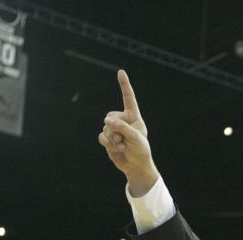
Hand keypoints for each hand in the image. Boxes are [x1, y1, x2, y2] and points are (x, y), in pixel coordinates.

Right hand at [99, 70, 158, 195]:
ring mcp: (114, 129)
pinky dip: (107, 143)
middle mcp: (123, 120)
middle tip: (125, 140)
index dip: (124, 85)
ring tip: (123, 146)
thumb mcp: (136, 138)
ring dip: (113, 139)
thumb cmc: (141, 151)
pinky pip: (101, 136)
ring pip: (105, 128)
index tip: (121, 72)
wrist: (135, 166)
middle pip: (111, 116)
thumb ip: (122, 127)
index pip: (128, 98)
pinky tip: (117, 149)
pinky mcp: (107, 138)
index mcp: (134, 117)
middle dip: (116, 129)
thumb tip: (106, 120)